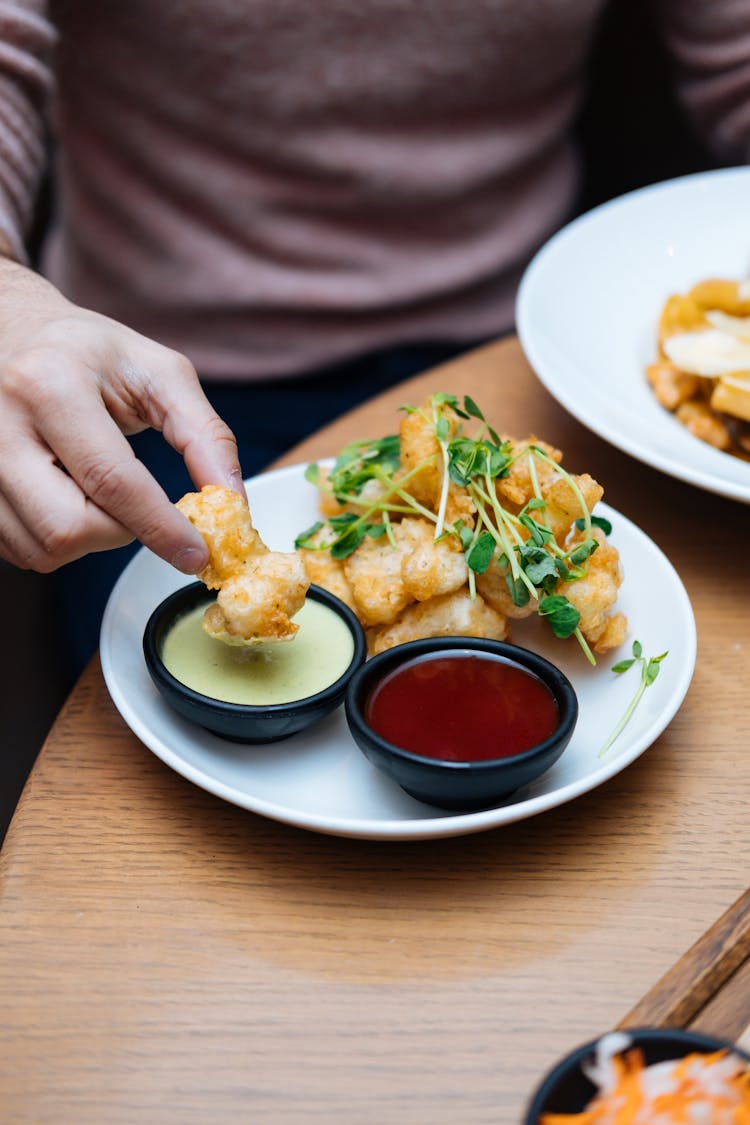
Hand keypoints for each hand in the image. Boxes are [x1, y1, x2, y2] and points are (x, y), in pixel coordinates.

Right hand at [0, 256, 243, 572]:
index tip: (195, 553)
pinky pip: (17, 550)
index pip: (112, 480)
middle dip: (119, 534)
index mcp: (51, 384)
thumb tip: (233, 500)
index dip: (160, 528)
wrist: (10, 330)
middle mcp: (0, 423)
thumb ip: (204, 435)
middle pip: (67, 528)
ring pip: (41, 548)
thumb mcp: (158, 373)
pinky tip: (66, 500)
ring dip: (87, 540)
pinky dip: (55, 541)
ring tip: (97, 494)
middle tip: (136, 506)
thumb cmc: (87, 352)